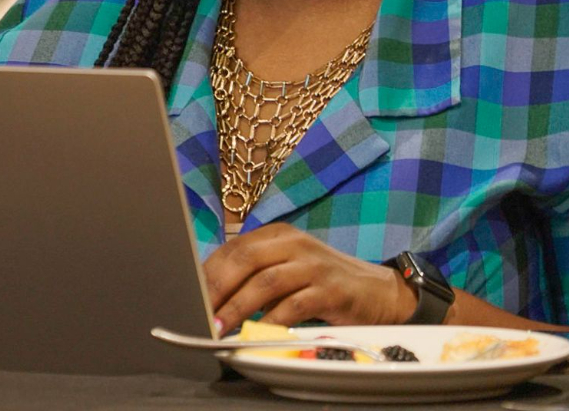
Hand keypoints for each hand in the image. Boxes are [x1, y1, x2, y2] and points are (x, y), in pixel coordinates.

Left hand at [202, 225, 417, 331]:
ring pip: (265, 282)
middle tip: (199, 310)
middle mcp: (294, 244)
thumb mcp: (290, 267)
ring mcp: (313, 266)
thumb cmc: (324, 282)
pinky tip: (256, 332)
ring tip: (220, 326)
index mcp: (279, 235)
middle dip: (217, 287)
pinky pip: (293, 305)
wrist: (379, 292)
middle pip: (245, 260)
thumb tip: (213, 293)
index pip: (234, 247)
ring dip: (238, 307)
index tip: (190, 292)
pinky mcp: (330, 290)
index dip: (209, 270)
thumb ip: (257, 274)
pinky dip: (271, 321)